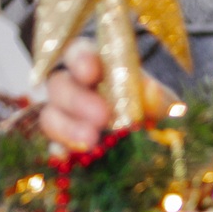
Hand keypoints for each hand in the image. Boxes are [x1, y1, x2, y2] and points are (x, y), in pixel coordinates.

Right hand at [38, 41, 174, 150]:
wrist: (154, 141)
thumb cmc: (154, 111)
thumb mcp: (162, 102)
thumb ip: (158, 96)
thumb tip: (151, 92)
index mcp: (96, 66)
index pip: (78, 53)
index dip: (80, 59)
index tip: (91, 71)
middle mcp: (73, 88)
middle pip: (59, 85)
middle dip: (77, 99)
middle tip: (101, 116)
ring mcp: (64, 118)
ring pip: (50, 116)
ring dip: (67, 128)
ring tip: (91, 142)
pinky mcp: (64, 147)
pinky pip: (53, 148)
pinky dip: (58, 152)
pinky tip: (67, 158)